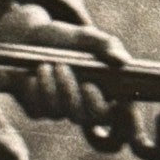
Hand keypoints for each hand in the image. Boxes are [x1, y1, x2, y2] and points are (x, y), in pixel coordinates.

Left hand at [0, 1, 132, 125]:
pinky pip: (40, 110)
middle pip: (91, 117)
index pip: (128, 120)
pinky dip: (36, 90)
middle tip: (62, 66)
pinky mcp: (41, 111)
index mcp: (110, 91)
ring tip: (45, 65)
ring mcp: (65, 111)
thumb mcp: (86, 37)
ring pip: (62, 112)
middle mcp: (89, 106)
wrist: (30, 39)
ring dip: (51, 87)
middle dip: (74, 91)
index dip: (129, 122)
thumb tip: (122, 60)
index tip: (108, 96)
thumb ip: (106, 45)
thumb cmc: (66, 40)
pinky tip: (32, 74)